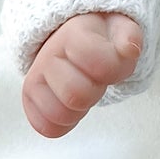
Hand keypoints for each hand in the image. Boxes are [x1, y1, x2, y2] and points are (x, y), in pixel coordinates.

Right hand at [22, 11, 144, 137]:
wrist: (74, 40)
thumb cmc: (102, 40)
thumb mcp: (121, 31)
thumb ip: (129, 37)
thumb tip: (129, 49)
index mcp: (73, 34)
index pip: (93, 60)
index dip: (112, 68)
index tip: (112, 62)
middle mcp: (47, 55)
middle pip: (76, 94)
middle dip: (95, 92)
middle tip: (96, 80)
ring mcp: (35, 77)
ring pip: (59, 115)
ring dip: (79, 109)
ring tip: (83, 91)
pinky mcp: (29, 98)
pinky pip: (46, 127)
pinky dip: (65, 124)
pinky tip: (71, 106)